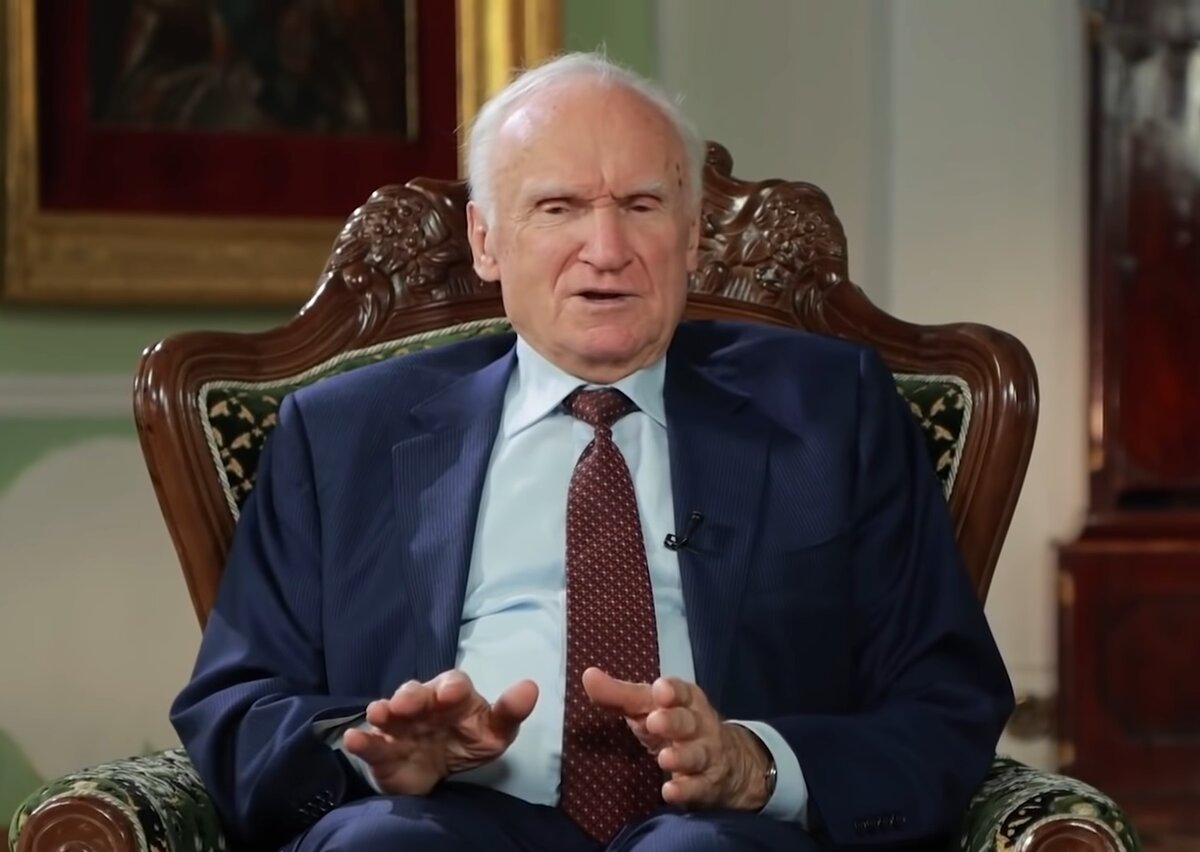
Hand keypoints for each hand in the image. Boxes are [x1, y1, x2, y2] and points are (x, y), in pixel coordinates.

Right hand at [342, 670, 537, 795]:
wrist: (435, 774)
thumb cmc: (467, 742)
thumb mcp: (494, 733)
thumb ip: (510, 713)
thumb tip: (530, 687)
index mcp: (453, 696)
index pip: (453, 683)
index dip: (451, 687)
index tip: (451, 695)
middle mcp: (423, 705)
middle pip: (416, 693)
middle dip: (411, 696)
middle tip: (407, 704)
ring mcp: (399, 725)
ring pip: (389, 712)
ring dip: (384, 710)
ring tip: (380, 714)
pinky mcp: (381, 749)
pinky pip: (370, 743)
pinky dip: (361, 740)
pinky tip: (354, 739)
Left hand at [582, 668, 771, 810]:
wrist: (726, 762)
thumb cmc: (675, 726)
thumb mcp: (650, 707)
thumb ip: (620, 695)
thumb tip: (587, 676)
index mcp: (686, 700)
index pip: (681, 692)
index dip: (672, 691)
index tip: (660, 689)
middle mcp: (699, 725)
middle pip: (687, 722)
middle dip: (673, 721)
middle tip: (654, 721)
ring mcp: (706, 755)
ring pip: (696, 754)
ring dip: (681, 756)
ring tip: (663, 758)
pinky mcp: (707, 784)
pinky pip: (698, 787)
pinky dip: (686, 790)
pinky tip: (669, 793)